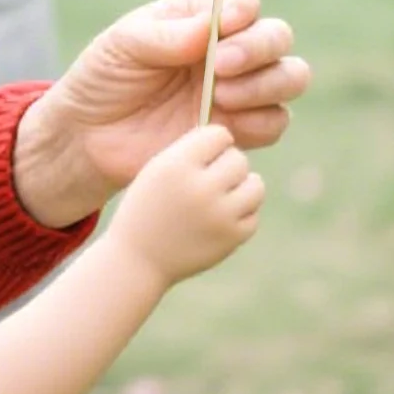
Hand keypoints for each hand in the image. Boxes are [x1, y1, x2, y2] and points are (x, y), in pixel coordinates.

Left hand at [13, 0, 307, 227]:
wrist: (90, 138)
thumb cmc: (103, 79)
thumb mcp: (122, 46)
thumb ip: (167, 35)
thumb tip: (213, 27)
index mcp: (201, 18)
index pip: (243, 1)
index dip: (242, 10)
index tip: (224, 26)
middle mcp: (229, 50)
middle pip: (277, 36)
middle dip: (258, 47)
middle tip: (220, 67)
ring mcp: (239, 90)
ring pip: (290, 77)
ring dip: (265, 84)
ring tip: (220, 96)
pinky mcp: (239, 130)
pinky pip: (275, 122)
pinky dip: (258, 122)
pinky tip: (223, 124)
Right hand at [108, 124, 262, 285]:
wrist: (137, 259)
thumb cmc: (148, 207)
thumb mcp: (158, 170)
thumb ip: (192, 151)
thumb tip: (233, 140)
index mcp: (177, 165)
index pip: (219, 135)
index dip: (213, 144)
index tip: (203, 157)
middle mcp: (200, 188)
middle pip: (239, 159)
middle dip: (227, 167)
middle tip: (210, 180)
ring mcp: (219, 215)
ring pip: (255, 185)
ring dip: (242, 188)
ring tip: (222, 196)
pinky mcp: (232, 238)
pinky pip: (253, 214)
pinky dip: (240, 216)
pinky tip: (218, 220)